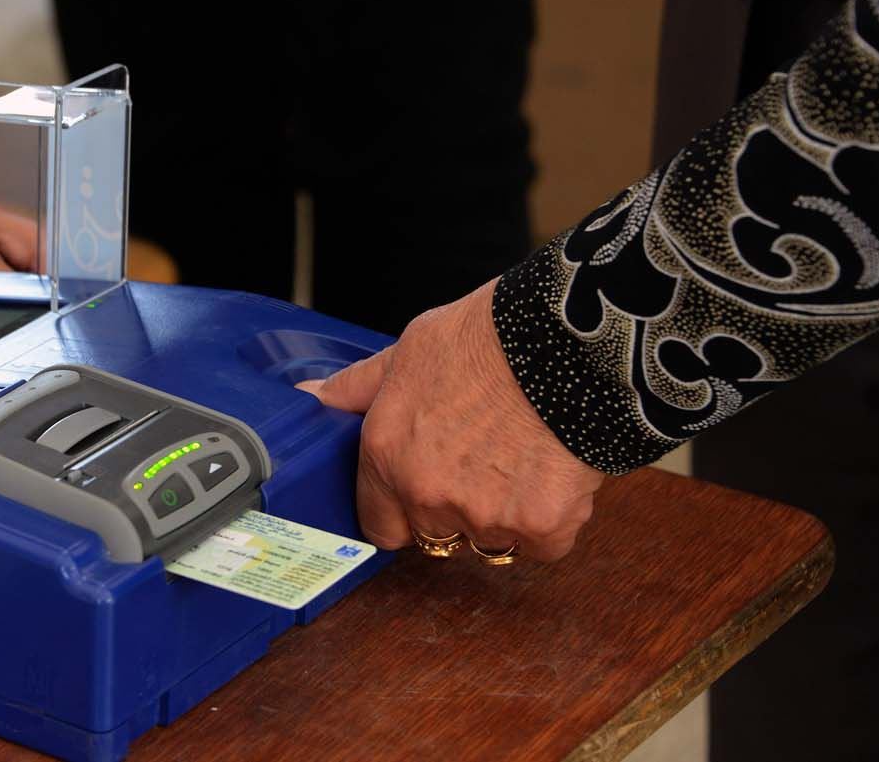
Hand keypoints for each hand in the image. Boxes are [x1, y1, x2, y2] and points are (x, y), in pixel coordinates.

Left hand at [301, 279, 604, 561]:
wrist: (565, 338)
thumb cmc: (487, 336)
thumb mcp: (409, 351)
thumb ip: (359, 387)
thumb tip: (312, 395)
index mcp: (387, 456)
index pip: (379, 527)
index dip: (401, 511)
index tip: (420, 490)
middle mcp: (427, 494)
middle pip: (436, 534)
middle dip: (453, 508)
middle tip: (481, 458)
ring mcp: (484, 516)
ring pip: (491, 539)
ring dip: (502, 514)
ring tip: (521, 455)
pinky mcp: (541, 527)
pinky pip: (543, 543)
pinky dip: (552, 518)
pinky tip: (555, 469)